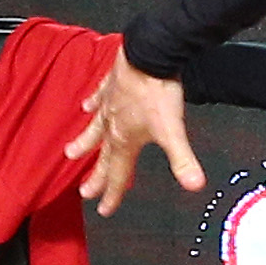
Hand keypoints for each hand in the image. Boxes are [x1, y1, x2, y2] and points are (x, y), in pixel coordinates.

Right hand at [73, 49, 202, 214]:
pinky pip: (97, 98)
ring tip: (70, 154)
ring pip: (93, 129)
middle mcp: (112, 125)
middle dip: (95, 177)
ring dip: (84, 143)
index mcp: (125, 140)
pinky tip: (85, 106)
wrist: (148, 54)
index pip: (118, 174)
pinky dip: (91, 103)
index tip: (104, 210)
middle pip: (103, 157)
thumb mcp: (173, 129)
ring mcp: (108, 104)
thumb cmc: (158, 91)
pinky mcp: (110, 85)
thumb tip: (195, 185)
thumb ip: (183, 159)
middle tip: (84, 193)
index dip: (112, 194)